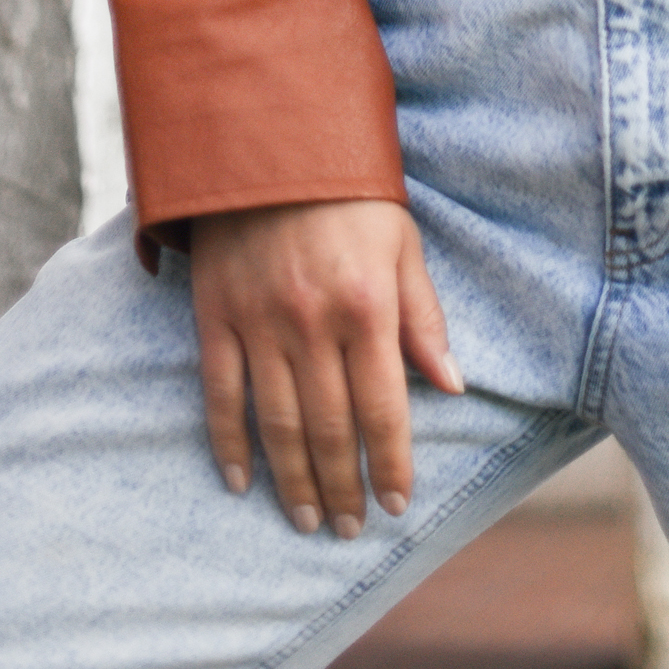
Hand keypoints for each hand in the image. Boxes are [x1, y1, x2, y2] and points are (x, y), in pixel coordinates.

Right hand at [191, 198, 463, 536]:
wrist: (270, 139)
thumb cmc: (349, 194)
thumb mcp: (402, 244)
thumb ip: (423, 317)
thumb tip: (452, 386)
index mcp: (366, 306)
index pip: (383, 408)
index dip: (390, 463)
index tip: (395, 504)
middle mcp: (312, 323)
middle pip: (328, 427)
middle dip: (342, 486)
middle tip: (349, 528)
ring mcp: (259, 322)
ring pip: (277, 423)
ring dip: (293, 481)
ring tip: (308, 519)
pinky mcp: (215, 316)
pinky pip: (220, 394)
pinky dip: (229, 443)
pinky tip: (242, 481)